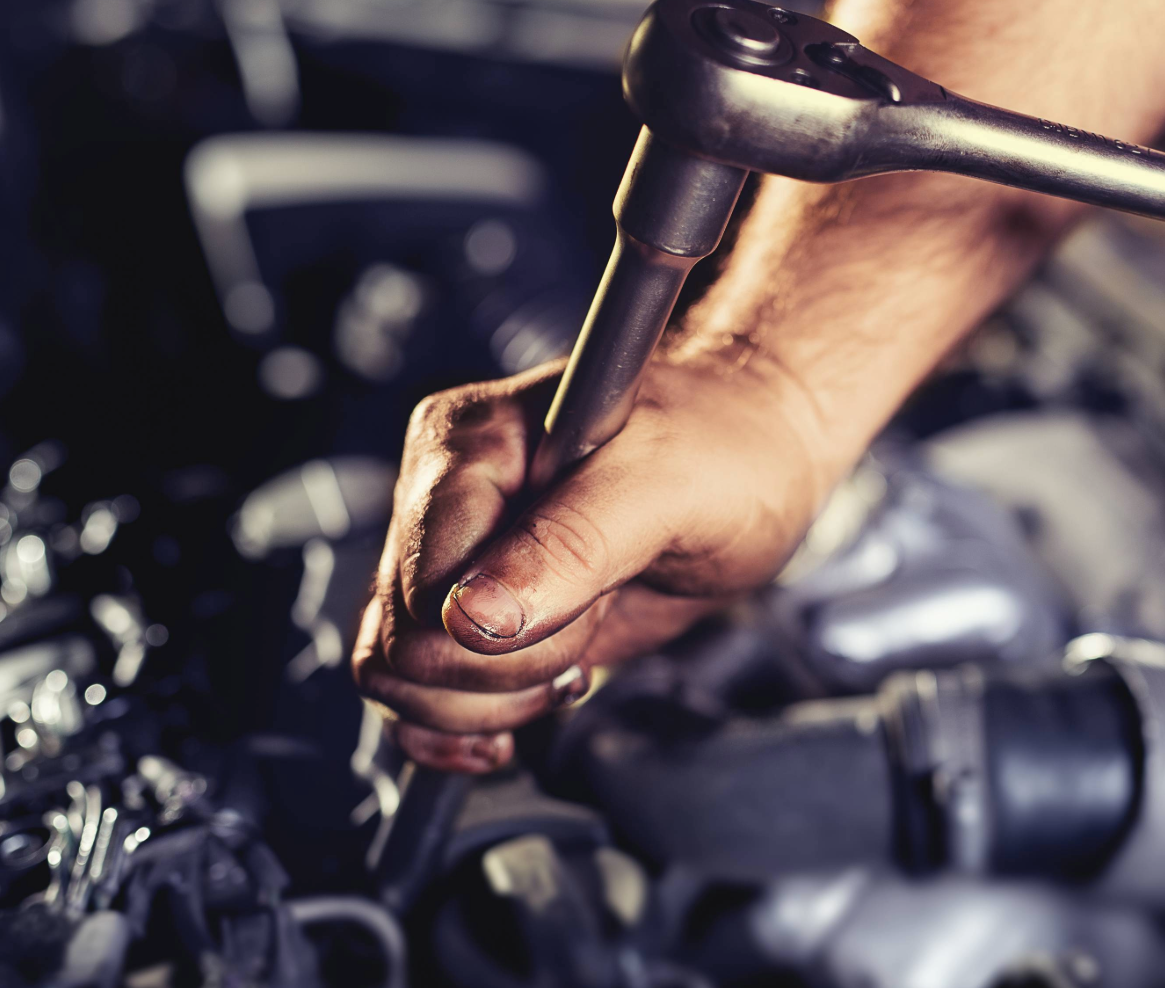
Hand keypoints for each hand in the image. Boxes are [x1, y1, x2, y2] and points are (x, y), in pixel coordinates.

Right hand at [352, 355, 833, 771]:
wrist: (761, 451)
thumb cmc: (725, 441)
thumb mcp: (666, 483)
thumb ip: (572, 545)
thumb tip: (473, 616)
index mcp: (466, 450)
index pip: (421, 592)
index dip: (506, 632)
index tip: (590, 601)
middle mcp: (443, 505)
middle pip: (404, 649)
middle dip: (510, 666)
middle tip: (596, 613)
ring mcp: (458, 564)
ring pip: (403, 683)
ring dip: (499, 696)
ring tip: (581, 644)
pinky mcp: (481, 616)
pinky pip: (422, 698)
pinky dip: (469, 723)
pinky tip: (534, 701)